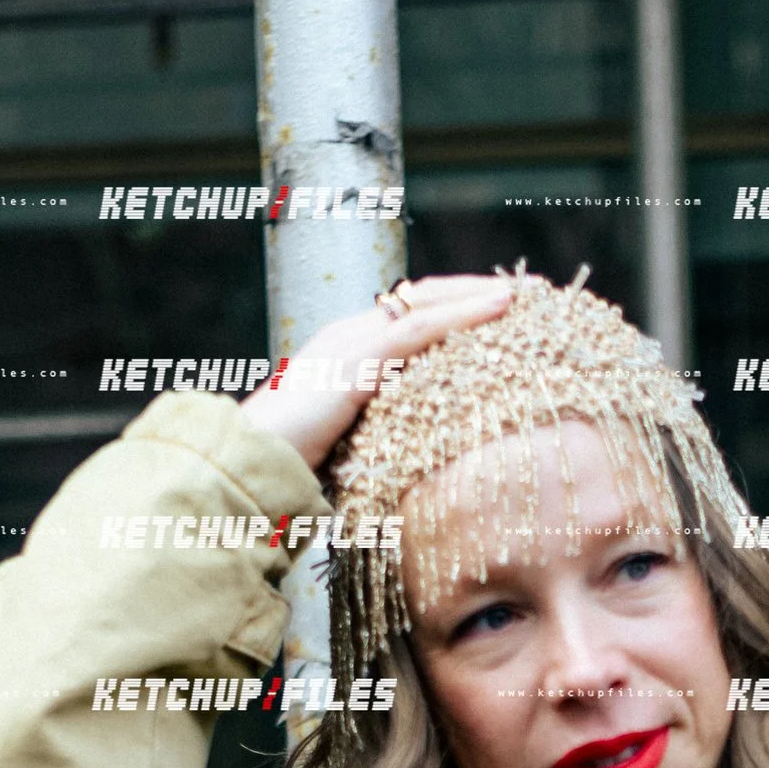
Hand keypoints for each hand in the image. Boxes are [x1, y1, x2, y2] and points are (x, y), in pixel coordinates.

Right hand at [243, 275, 516, 478]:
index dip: (451, 311)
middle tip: (525, 293)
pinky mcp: (355, 362)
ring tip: (526, 293)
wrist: (242, 471)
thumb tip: (409, 464)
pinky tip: (502, 306)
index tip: (497, 313)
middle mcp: (345, 336)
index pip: (405, 319)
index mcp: (341, 355)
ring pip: (424, 304)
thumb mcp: (342, 451)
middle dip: (472, 293)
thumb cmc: (286, 474)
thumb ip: (372, 442)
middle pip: (420, 300)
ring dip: (478, 295)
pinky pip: (420, 328)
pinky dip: (465, 313)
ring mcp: (348, 343)